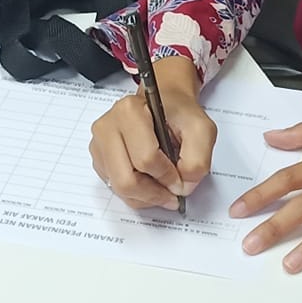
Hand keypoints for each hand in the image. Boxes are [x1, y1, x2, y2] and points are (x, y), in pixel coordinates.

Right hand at [89, 57, 218, 210]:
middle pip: (126, 181)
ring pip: (119, 189)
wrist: (164, 106)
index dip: (168, 176)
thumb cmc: (178, 115)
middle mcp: (108, 127)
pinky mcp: (99, 159)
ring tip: (163, 188)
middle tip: (171, 193)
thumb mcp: (202, 130)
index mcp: (129, 111)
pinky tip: (150, 182)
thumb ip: (197, 160)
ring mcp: (99, 144)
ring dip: (146, 196)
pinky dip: (137, 194)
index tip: (181, 178)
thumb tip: (182, 187)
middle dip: (154, 193)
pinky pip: (115, 189)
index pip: (146, 159)